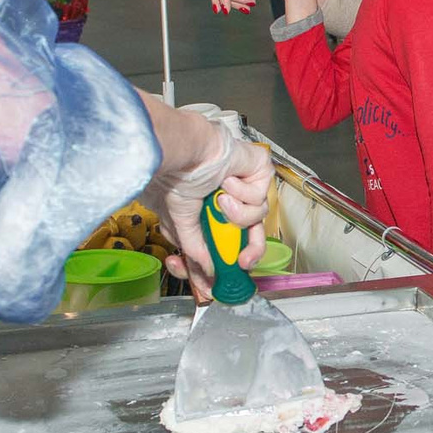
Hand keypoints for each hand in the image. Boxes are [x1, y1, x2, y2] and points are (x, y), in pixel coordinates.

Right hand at [150, 119, 269, 303]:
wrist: (182, 150)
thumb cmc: (172, 175)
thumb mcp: (178, 222)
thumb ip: (195, 249)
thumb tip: (208, 272)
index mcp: (206, 210)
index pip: (220, 243)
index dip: (219, 264)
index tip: (215, 282)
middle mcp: (226, 199)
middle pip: (248, 235)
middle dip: (247, 253)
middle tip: (242, 262)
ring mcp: (243, 185)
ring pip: (256, 218)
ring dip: (237, 214)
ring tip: (221, 200)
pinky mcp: (258, 171)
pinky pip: (259, 197)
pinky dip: (242, 194)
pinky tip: (227, 182)